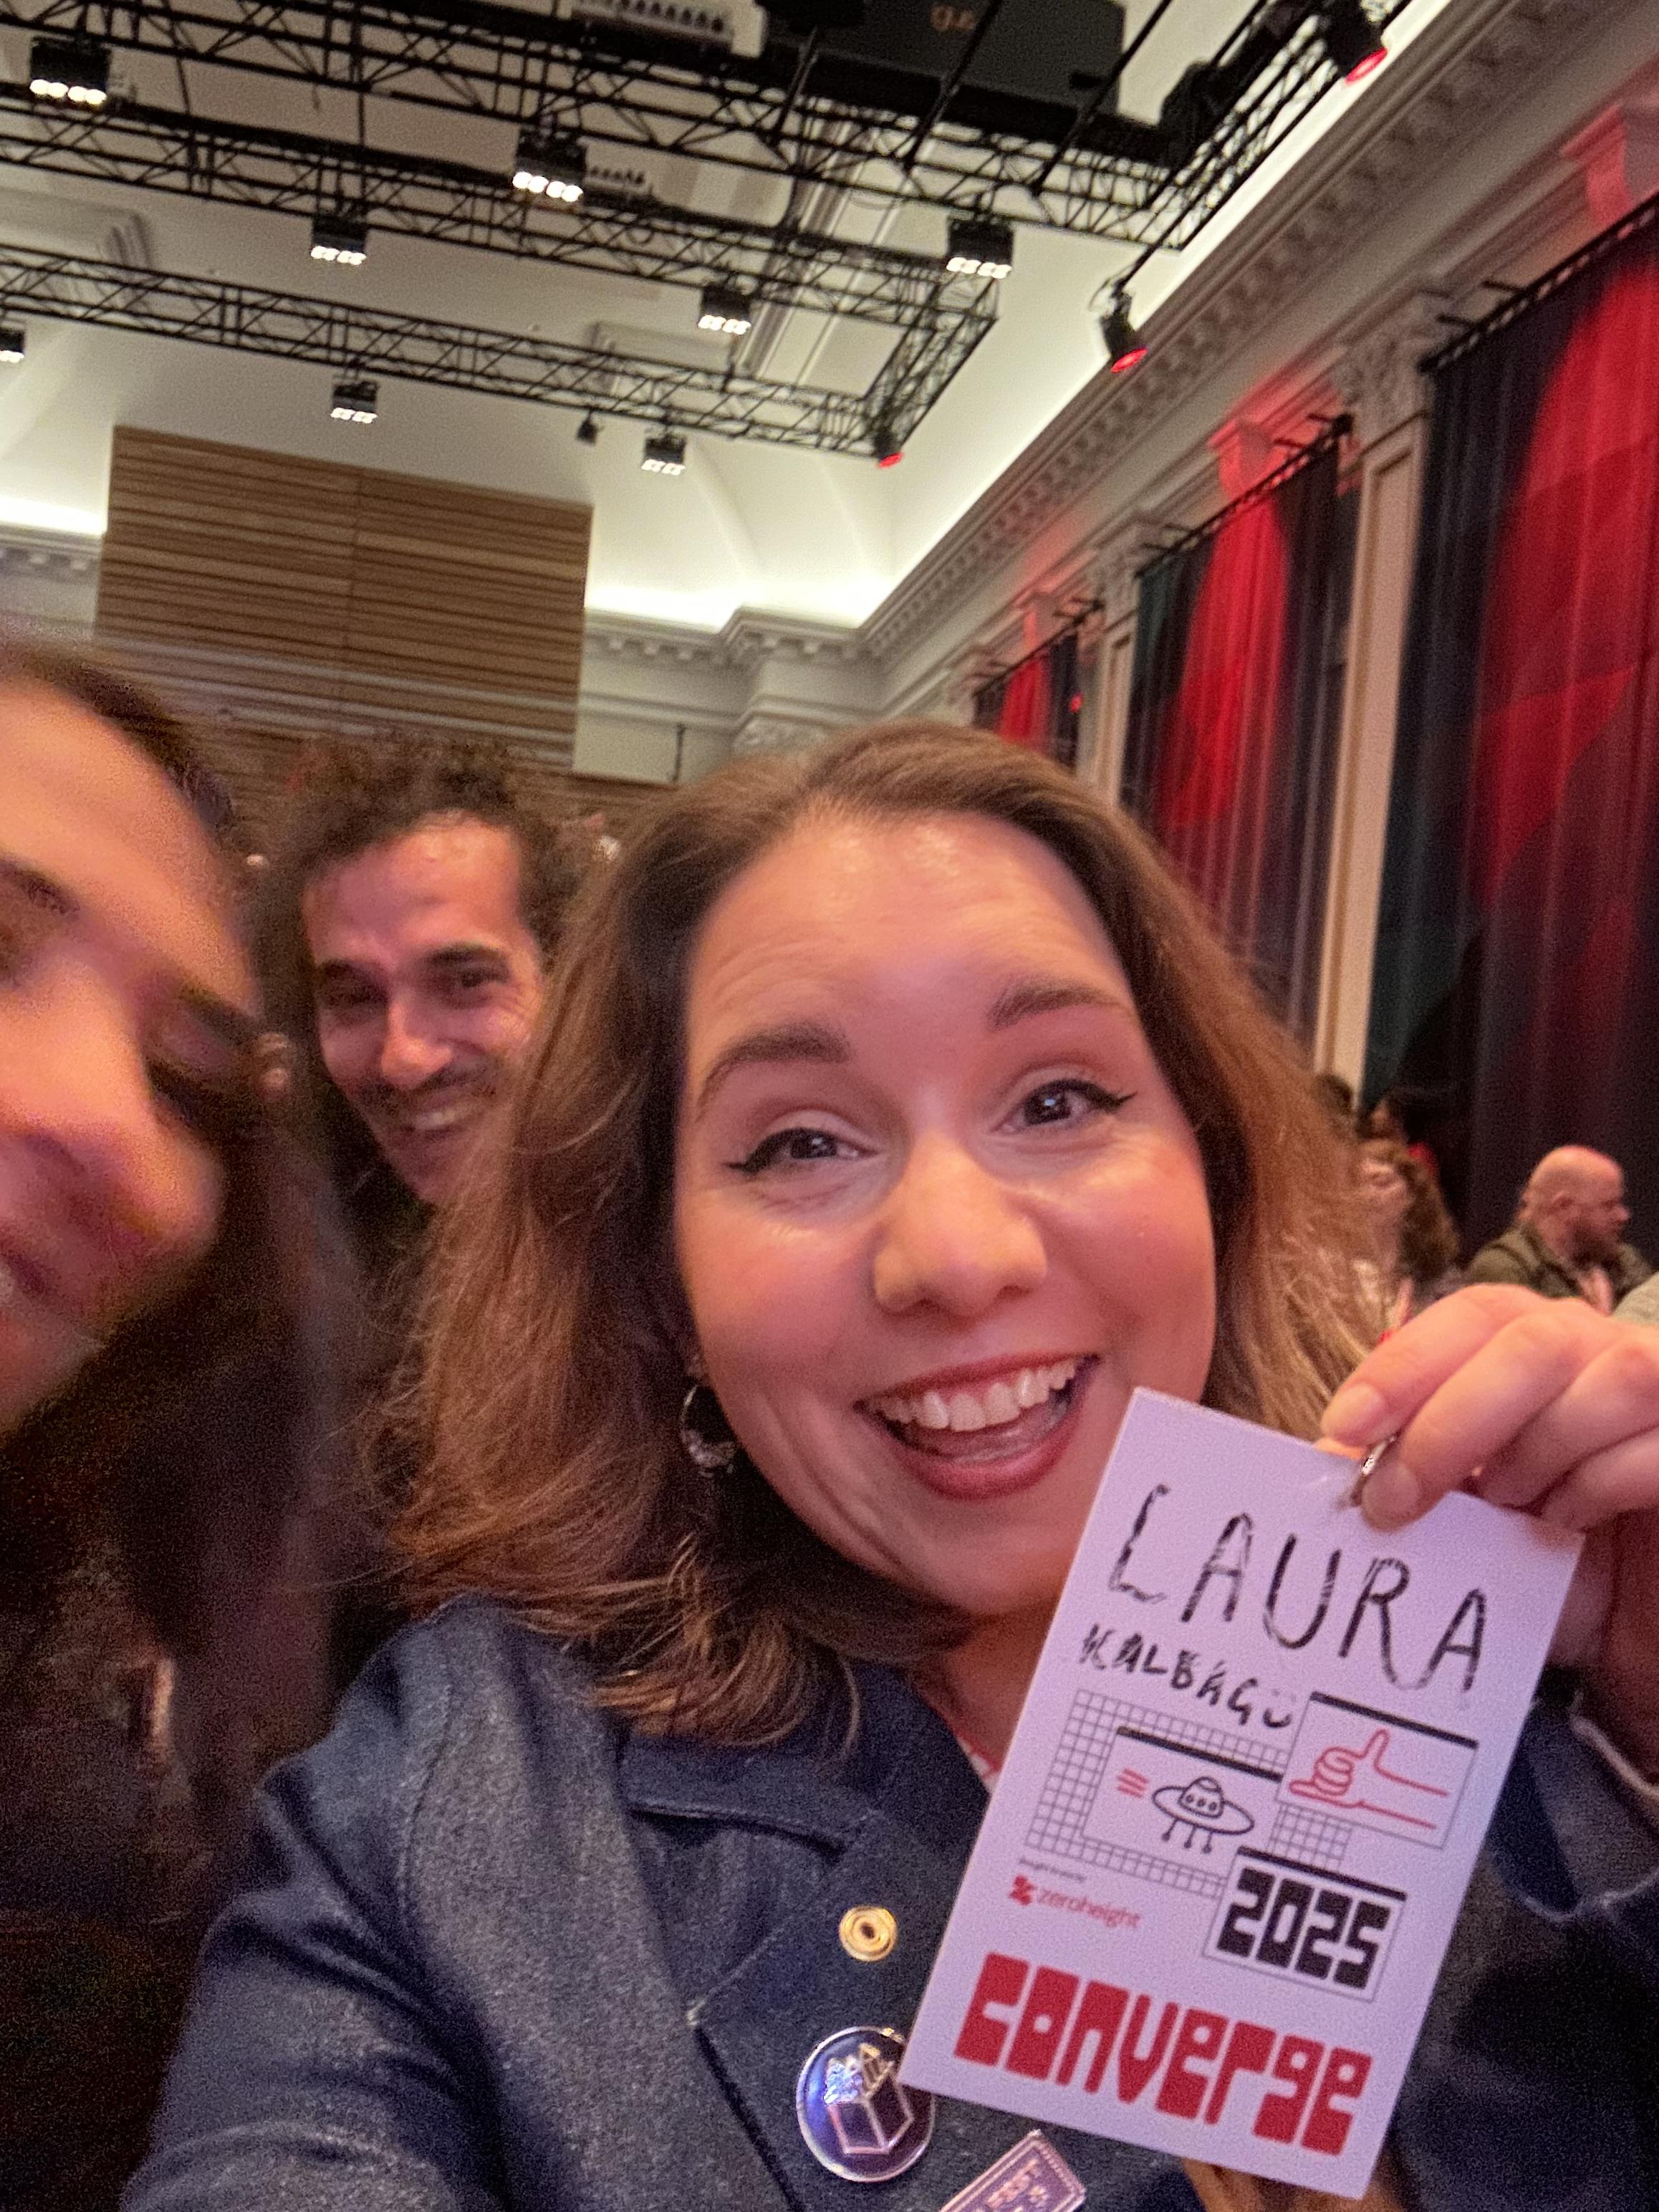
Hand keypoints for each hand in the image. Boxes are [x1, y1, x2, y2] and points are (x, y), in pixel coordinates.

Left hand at [1321, 1285, 1658, 1770]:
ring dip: (1534, 1449)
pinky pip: (1655, 1446)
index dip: (1407, 1362)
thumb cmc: (1561, 1567)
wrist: (1647, 1638)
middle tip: (1391, 1500)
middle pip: (1532, 1338)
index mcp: (1545, 1346)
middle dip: (1447, 1419)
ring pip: (1607, 1377)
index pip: (1476, 1313)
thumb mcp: (1475, 1521)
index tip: (1343, 1430)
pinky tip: (1567, 1525)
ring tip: (1505, 1507)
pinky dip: (1597, 1484)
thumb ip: (1416, 1480)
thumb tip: (1327, 1457)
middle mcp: (1611, 1351)